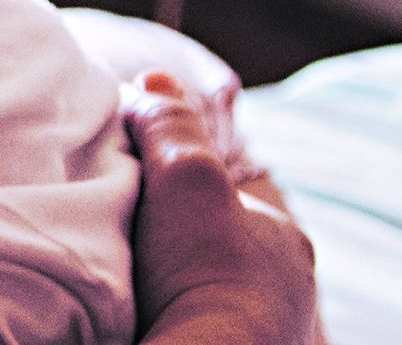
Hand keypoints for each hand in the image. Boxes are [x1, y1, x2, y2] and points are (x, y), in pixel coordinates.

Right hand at [124, 72, 320, 344]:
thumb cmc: (204, 272)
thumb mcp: (186, 175)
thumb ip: (171, 126)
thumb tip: (156, 80)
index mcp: (282, 237)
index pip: (222, 196)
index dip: (173, 185)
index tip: (130, 184)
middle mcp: (281, 283)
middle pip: (210, 241)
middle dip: (170, 234)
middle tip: (122, 229)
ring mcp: (258, 325)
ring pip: (198, 283)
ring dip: (164, 275)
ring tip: (119, 270)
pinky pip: (188, 319)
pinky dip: (162, 311)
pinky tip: (133, 308)